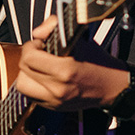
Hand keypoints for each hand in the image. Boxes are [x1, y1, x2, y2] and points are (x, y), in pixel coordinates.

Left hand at [14, 16, 129, 111]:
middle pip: (23, 71)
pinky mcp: (54, 107)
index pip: (29, 58)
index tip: (39, 43)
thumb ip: (54, 26)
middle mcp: (58, 88)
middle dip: (28, 57)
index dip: (31, 46)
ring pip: (22, 86)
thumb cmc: (98, 62)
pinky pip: (31, 96)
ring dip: (27, 73)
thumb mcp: (79, 37)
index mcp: (65, 70)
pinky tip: (43, 77)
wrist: (112, 86)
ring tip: (38, 66)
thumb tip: (37, 33)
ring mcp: (55, 101)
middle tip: (38, 52)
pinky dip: (33, 85)